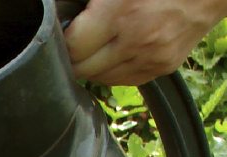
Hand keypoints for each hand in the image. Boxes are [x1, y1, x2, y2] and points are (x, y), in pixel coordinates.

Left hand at [65, 0, 226, 85]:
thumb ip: (92, 4)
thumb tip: (66, 18)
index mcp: (122, 13)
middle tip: (80, 39)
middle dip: (75, 56)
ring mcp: (150, 58)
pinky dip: (113, 69)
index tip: (68, 31)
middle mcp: (136, 40)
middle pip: (82, 68)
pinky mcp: (161, 68)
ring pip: (99, 78)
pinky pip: (121, 79)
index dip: (65, 39)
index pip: (73, 46)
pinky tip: (118, 50)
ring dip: (93, 64)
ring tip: (100, 43)